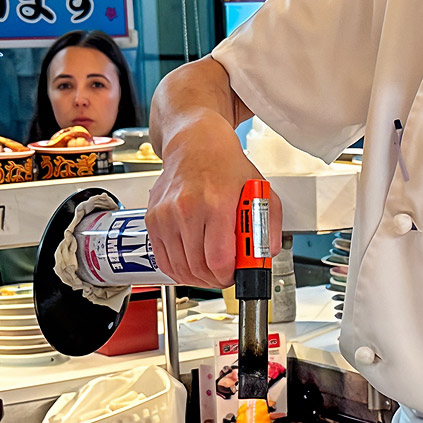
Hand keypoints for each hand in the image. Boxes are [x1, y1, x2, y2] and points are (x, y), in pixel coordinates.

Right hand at [146, 121, 266, 288]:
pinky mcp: (153, 220)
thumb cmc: (226, 164)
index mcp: (216, 203)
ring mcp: (166, 215)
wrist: (195, 143)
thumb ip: (269, 227)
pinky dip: (178, 269)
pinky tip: (191, 264)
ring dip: (197, 277)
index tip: (235, 274)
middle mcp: (187, 209)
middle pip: (198, 268)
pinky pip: (164, 259)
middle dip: (215, 279)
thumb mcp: (259, 191)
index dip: (228, 275)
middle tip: (224, 275)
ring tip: (210, 270)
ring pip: (180, 268)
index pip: (219, 259)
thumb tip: (267, 255)